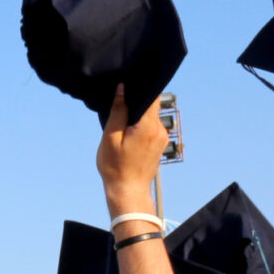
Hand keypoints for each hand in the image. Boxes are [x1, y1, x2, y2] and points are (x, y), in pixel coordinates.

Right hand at [98, 85, 166, 215]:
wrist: (129, 192)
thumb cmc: (116, 167)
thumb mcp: (111, 138)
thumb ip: (118, 112)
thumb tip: (122, 89)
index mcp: (148, 126)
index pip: (152, 95)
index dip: (142, 85)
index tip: (130, 82)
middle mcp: (160, 130)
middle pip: (152, 104)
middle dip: (136, 101)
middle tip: (119, 104)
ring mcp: (162, 137)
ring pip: (151, 115)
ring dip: (137, 115)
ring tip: (121, 123)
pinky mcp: (160, 143)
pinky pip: (151, 126)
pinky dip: (140, 124)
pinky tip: (127, 133)